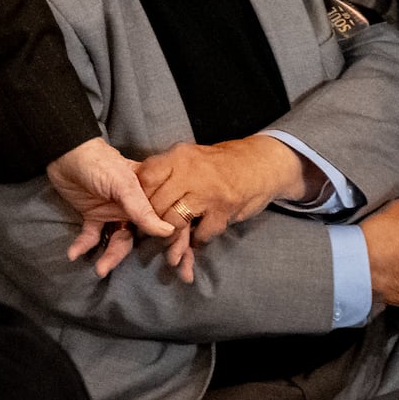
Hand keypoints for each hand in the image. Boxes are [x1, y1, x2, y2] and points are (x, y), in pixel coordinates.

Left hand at [43, 137, 173, 279]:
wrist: (65, 151)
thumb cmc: (100, 161)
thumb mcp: (124, 183)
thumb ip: (142, 208)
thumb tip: (168, 232)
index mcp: (148, 195)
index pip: (167, 221)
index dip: (177, 242)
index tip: (179, 263)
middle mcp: (134, 207)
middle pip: (147, 236)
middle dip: (155, 256)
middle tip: (168, 278)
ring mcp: (113, 213)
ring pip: (119, 241)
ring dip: (110, 257)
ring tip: (100, 269)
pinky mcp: (92, 216)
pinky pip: (91, 237)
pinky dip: (83, 246)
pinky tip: (74, 254)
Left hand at [133, 136, 303, 256]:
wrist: (261, 163)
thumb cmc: (220, 165)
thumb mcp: (190, 158)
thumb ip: (166, 174)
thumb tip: (137, 196)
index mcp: (178, 157)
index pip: (145, 179)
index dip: (139, 199)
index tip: (140, 211)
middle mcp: (190, 171)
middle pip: (156, 205)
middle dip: (152, 224)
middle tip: (153, 232)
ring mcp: (208, 191)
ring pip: (173, 222)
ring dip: (172, 238)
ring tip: (173, 242)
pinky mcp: (224, 209)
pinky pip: (200, 234)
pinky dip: (197, 240)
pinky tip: (198, 238)